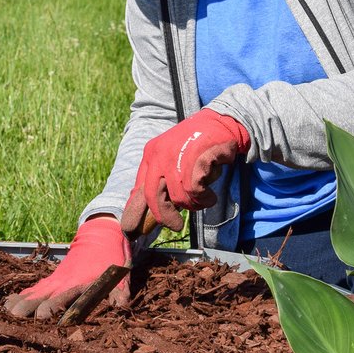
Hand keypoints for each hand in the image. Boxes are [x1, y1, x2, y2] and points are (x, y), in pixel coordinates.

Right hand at [4, 216, 130, 319]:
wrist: (101, 235)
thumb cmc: (112, 257)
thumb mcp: (121, 275)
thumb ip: (120, 292)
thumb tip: (121, 307)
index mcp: (79, 282)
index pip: (63, 297)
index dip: (53, 308)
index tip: (43, 316)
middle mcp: (63, 281)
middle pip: (42, 296)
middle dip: (29, 307)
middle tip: (15, 318)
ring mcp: (55, 279)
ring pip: (34, 292)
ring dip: (21, 301)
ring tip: (6, 312)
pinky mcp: (52, 278)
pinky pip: (34, 288)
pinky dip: (21, 295)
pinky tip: (8, 303)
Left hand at [124, 108, 249, 232]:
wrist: (222, 122)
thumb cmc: (198, 146)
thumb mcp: (173, 160)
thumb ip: (162, 181)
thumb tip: (151, 211)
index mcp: (151, 155)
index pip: (138, 188)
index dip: (135, 211)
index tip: (131, 230)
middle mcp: (160, 155)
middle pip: (154, 196)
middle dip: (164, 216)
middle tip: (175, 227)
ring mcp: (177, 156)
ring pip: (179, 196)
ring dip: (193, 204)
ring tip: (203, 199)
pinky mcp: (196, 158)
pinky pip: (195, 189)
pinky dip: (204, 197)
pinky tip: (210, 196)